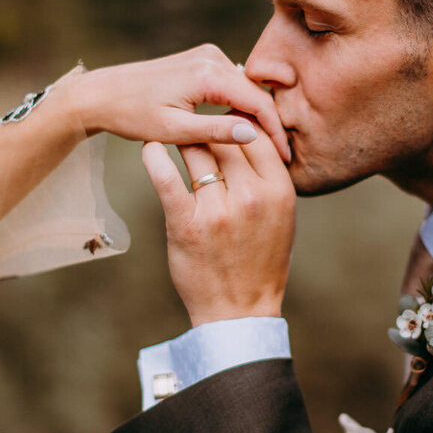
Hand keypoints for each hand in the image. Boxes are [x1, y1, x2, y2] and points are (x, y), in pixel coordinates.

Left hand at [65, 45, 289, 161]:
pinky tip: (246, 131)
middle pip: (256, 93)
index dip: (275, 131)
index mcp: (207, 73)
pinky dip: (242, 106)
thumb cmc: (131, 114)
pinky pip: (232, 85)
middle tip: (283, 158)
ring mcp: (207, 56)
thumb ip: (215, 132)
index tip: (287, 158)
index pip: (257, 102)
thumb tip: (253, 135)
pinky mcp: (201, 61)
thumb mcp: (174, 131)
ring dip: (257, 116)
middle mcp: (211, 57)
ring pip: (245, 89)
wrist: (102, 93)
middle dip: (270, 124)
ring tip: (269, 148)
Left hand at [142, 126, 295, 326]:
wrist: (239, 312)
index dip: (238, 122)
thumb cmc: (261, 263)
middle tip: (195, 122)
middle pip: (225, 138)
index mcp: (279, 191)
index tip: (224, 120)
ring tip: (173, 133)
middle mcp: (251, 197)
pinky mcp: (185, 224)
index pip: (257, 135)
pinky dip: (154, 157)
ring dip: (183, 138)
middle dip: (209, 126)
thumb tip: (254, 139)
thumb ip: (270, 179)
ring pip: (196, 151)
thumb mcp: (282, 217)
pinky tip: (149, 146)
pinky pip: (166, 177)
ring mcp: (218, 210)